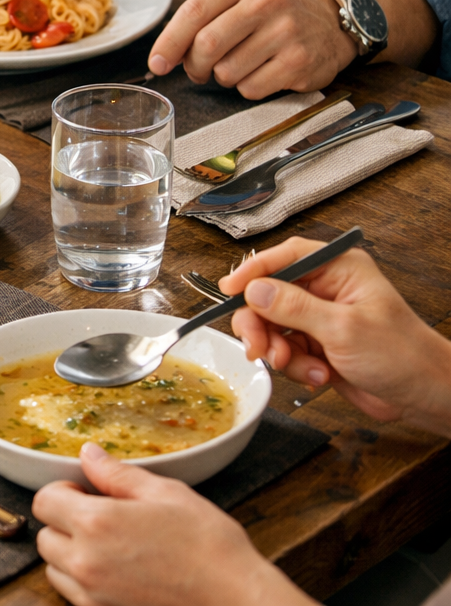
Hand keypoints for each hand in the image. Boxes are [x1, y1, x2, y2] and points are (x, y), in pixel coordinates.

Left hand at [33, 444, 312, 605]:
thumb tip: (89, 455)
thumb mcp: (167, 494)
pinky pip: (76, 596)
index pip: (44, 501)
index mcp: (96, 523)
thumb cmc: (210, 547)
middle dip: (64, 524)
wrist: (238, 601)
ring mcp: (93, 595)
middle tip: (100, 519)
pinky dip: (86, 583)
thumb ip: (118, 474)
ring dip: (71, 555)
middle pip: (45, 537)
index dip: (62, 492)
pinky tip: (120, 573)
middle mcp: (85, 562)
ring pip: (55, 570)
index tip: (84, 492)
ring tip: (111, 548)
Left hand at [147, 0, 357, 98]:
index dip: (169, 42)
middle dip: (193, 66)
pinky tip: (262, 72)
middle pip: (207, 45)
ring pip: (226, 72)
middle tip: (198, 71)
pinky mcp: (299, 61)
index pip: (194, 12)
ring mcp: (286, 31)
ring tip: (239, 65)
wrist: (329, 23)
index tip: (157, 64)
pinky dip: (247, 88)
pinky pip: (250, 88)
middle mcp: (267, 1)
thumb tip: (163, 57)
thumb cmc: (268, 14)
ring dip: (223, 77)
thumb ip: (201, 19)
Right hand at [221, 237, 450, 434]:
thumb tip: (254, 290)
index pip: (285, 257)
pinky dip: (295, 366)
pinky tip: (319, 376)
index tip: (229, 290)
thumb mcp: (344, 328)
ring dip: (280, 351)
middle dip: (261, 324)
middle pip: (268, 295)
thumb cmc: (403, 355)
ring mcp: (319, 317)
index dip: (253, 271)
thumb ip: (294, 307)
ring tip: (302, 367)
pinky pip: (284, 349)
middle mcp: (325, 288)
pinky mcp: (316, 343)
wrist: (424, 396)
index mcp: (338, 269)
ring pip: (272, 326)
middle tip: (258, 347)